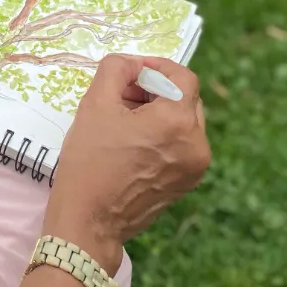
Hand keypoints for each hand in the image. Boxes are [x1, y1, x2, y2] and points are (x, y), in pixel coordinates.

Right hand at [43, 55, 210, 272]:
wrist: (89, 223)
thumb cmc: (89, 161)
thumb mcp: (95, 104)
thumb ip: (116, 70)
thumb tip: (131, 64)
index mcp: (179, 122)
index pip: (182, 77)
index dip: (156, 66)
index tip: (130, 71)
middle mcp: (197, 144)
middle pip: (186, 99)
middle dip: (156, 89)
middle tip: (123, 93)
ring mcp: (195, 168)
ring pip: (184, 123)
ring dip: (159, 113)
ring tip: (124, 120)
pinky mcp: (186, 184)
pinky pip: (181, 147)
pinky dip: (162, 136)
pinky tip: (132, 144)